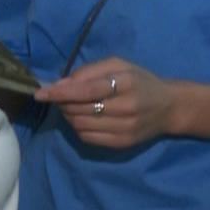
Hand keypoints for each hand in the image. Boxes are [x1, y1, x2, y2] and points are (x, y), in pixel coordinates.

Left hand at [35, 56, 178, 147]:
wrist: (170, 107)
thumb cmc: (141, 81)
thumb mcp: (121, 66)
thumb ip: (90, 71)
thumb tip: (59, 84)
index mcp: (127, 83)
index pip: (86, 90)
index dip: (61, 92)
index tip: (40, 93)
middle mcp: (126, 107)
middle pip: (80, 109)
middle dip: (63, 103)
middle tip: (62, 96)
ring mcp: (125, 128)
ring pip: (80, 125)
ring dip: (69, 116)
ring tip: (73, 107)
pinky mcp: (122, 143)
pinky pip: (87, 138)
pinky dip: (78, 128)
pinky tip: (84, 119)